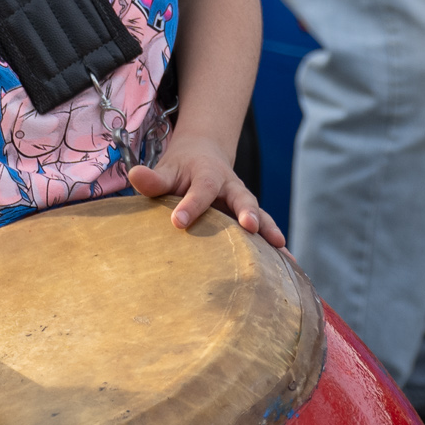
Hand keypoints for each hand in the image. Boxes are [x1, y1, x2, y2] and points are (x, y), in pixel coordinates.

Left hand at [131, 134, 283, 246]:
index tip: (177, 222)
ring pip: (260, 216)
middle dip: (247, 212)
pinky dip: (278, 249)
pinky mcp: (250, 219)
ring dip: (269, 231)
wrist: (203, 157)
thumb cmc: (181, 170)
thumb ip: (153, 178)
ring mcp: (243, 204)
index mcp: (208, 174)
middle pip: (242, 198)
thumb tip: (134, 175)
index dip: (190, 205)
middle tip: (250, 227)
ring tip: (281, 249)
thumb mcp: (166, 169)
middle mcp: (231, 188)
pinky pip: (266, 233)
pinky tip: (290, 268)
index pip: (200, 189)